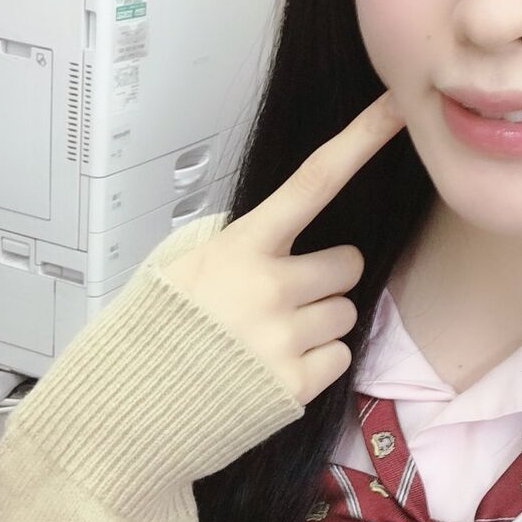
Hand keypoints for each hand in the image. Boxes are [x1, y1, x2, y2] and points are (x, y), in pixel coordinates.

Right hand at [160, 90, 406, 405]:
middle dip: (326, 278)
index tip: (396, 109)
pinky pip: (340, 357)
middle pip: (348, 264)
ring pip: (345, 313)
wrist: (125, 412)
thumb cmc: (152, 331)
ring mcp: (285, 337)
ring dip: (318, 323)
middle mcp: (269, 286)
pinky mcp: (296, 385)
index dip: (360, 141)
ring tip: (268, 338)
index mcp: (240, 247)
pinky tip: (273, 368)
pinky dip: (315, 363)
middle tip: (283, 297)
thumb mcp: (180, 264)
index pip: (313, 181)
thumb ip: (236, 241)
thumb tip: (284, 230)